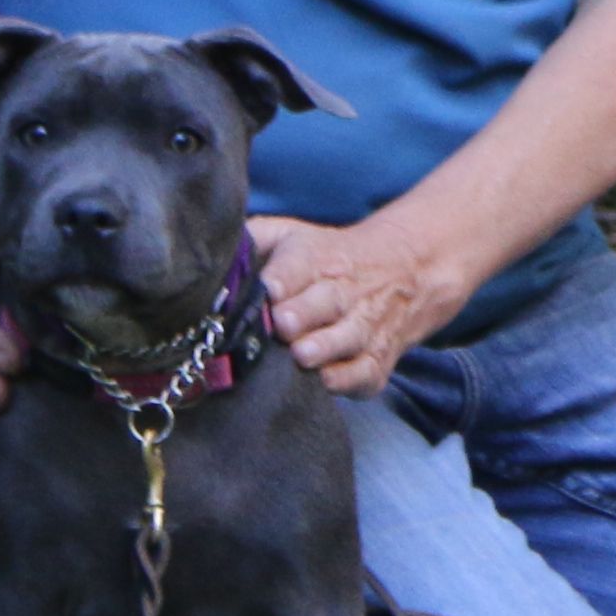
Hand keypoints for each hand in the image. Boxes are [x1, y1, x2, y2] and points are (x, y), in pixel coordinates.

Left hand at [249, 213, 478, 398]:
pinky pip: (366, 373)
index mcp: (318, 258)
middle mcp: (343, 292)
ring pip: (348, 338)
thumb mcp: (293, 234)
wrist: (407, 271)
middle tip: (283, 324)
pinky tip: (326, 381)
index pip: (299, 264)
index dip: (283, 277)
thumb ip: (255, 239)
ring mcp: (363, 327)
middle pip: (325, 302)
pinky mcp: (376, 361)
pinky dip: (349, 379)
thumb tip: (208, 253)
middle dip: (304, 313)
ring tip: (303, 354)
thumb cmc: (328, 260)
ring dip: (326, 347)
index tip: (268, 289)